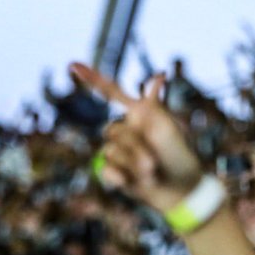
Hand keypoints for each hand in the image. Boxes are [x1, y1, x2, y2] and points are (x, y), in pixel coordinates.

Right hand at [70, 63, 203, 212]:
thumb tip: (159, 74)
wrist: (181, 189)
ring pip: (110, 151)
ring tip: (152, 173)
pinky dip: (119, 177)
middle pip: (111, 130)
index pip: (111, 93)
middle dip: (134, 147)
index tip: (72, 65)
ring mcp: (117, 152)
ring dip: (133, 164)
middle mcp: (125, 130)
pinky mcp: (113, 172)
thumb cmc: (180, 156)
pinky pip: (105, 170)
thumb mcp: (170, 128)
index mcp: (137, 114)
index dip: (92, 78)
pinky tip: (132, 183)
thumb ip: (155, 106)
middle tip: (155, 161)